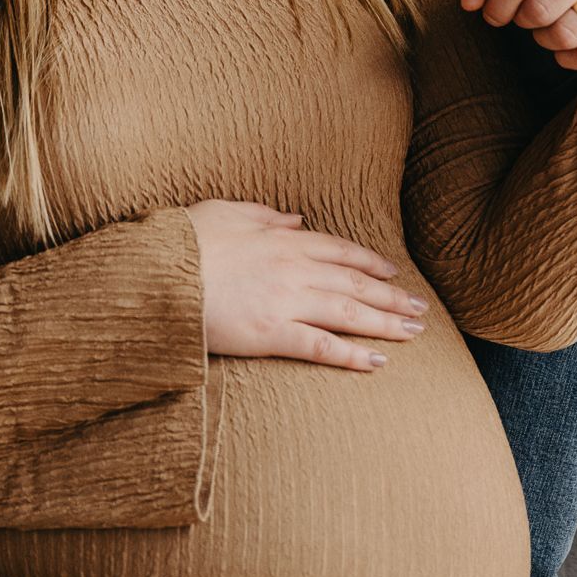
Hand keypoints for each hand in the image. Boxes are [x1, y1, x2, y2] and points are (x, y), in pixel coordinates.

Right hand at [184, 199, 429, 371]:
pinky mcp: (271, 334)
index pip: (339, 250)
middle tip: (420, 309)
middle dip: (391, 297)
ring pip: (348, 312)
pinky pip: (321, 346)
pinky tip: (376, 363)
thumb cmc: (183, 243)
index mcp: (282, 239)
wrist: (156, 275)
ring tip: (412, 332)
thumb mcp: (224, 212)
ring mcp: (285, 301)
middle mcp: (293, 268)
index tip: (393, 273)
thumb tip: (295, 219)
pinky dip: (352, 355)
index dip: (370, 262)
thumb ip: (264, 214)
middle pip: (354, 282)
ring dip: (384, 323)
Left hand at [461, 0, 576, 69]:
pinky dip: (569, 58)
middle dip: (520, 19)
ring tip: (548, 20)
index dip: (496, 4)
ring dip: (543, 38)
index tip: (493, 12)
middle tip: (525, 11)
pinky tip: (568, 38)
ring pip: (564, 36)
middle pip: (538, 11)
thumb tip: (469, 4)